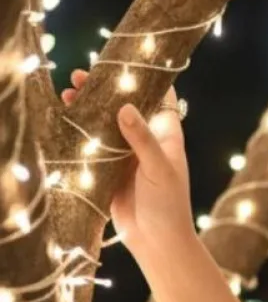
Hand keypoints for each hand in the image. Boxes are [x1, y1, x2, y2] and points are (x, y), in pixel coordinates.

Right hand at [62, 68, 193, 261]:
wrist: (157, 243)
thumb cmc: (168, 205)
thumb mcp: (158, 169)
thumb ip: (142, 139)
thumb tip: (125, 107)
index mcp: (166, 136)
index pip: (160, 98)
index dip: (146, 77)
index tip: (126, 58)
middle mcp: (146, 141)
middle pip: (125, 107)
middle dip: (105, 91)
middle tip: (80, 75)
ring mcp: (126, 156)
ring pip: (106, 125)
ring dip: (88, 110)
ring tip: (68, 93)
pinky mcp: (110, 171)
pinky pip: (93, 147)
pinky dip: (80, 134)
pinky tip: (64, 121)